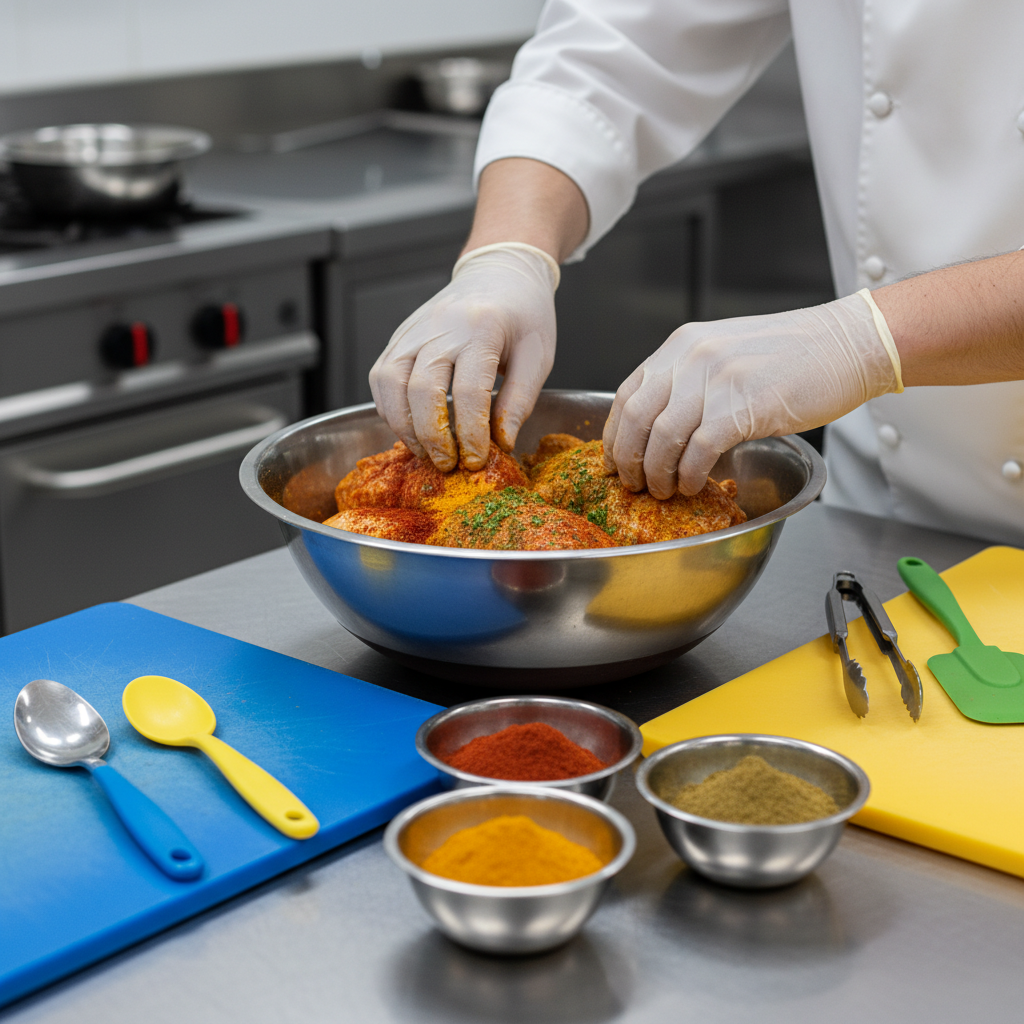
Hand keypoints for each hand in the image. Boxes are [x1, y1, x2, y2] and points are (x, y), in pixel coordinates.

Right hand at [369, 243, 557, 470]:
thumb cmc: (523, 313)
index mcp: (482, 328)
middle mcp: (441, 326)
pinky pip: (380, 377)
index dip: (471, 434)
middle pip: (422, 390)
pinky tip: (411, 428)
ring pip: (390, 384)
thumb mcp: (537, 355)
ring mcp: (413, 330)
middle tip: (449, 464)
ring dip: (404, 426)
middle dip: (433, 437)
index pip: (469, 392)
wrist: (499, 271)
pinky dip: (390, 410)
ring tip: (427, 452)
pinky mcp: (399, 337)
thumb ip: (520, 400)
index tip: (478, 460)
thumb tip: (501, 442)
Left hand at [603, 291, 901, 497]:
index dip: (614, 433)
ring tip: (664, 489)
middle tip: (634, 483)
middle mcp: (692, 358)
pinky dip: (689, 475)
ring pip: (661, 437)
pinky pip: (698, 450)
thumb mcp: (726, 354)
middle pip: (635, 418)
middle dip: (628, 459)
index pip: (627, 393)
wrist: (849, 345)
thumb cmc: (794, 355)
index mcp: (682, 345)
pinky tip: (694, 485)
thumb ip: (689, 382)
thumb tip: (658, 428)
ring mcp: (716, 380)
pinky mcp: (742, 406)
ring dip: (657, 473)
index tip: (615, 460)